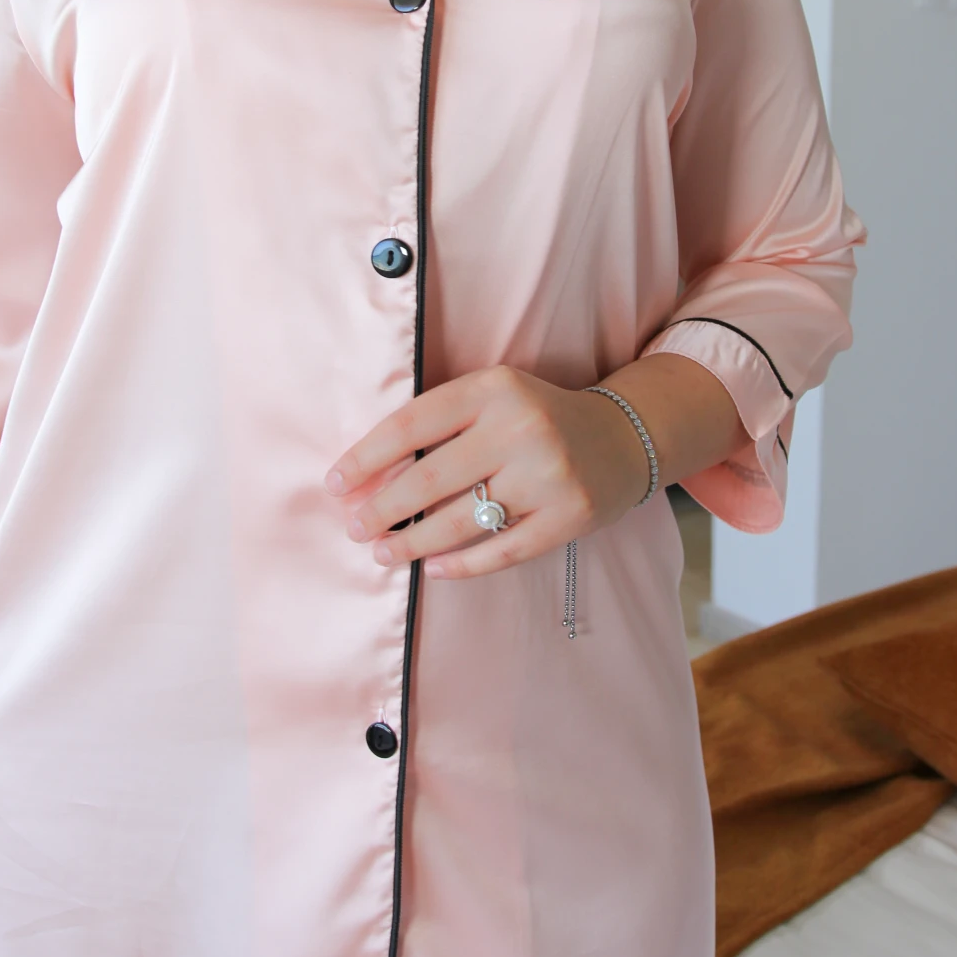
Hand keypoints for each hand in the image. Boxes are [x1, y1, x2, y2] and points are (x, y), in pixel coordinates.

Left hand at [324, 365, 651, 578]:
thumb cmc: (536, 419)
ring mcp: (549, 476)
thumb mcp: (492, 398)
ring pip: (463, 520)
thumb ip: (439, 424)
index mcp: (493, 388)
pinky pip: (503, 550)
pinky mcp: (570, 516)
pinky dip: (463, 564)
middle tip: (355, 526)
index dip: (366, 457)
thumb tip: (365, 475)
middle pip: (430, 478)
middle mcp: (522, 428)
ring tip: (383, 552)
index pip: (412, 424)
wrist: (622, 437)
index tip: (335, 484)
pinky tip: (434, 568)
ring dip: (412, 542)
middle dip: (382, 508)